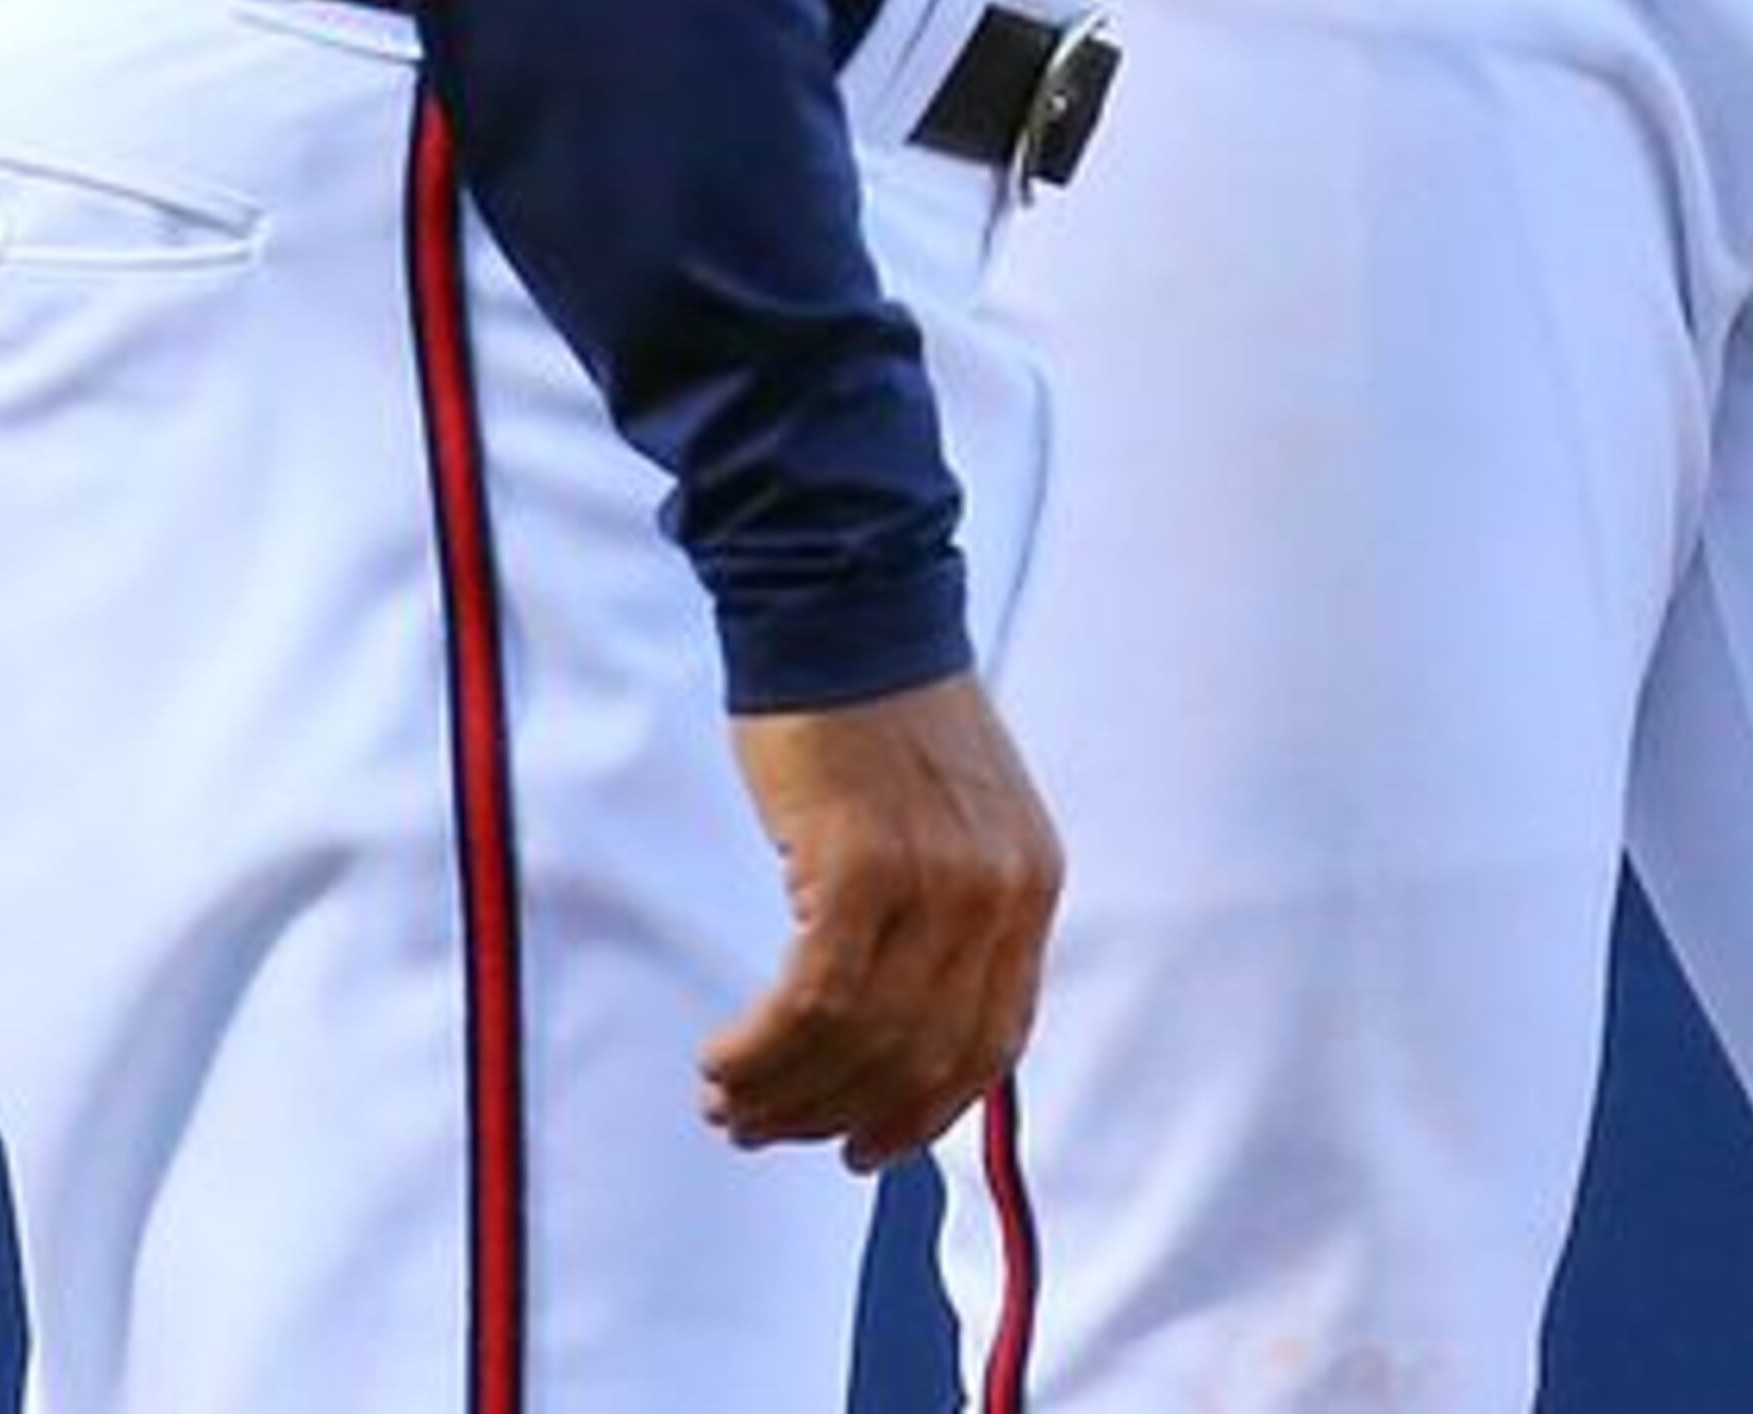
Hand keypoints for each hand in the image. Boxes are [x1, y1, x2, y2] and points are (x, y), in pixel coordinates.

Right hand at [706, 675, 1061, 1169]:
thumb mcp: (960, 814)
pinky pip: (810, 1002)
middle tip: (766, 1130)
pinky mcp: (858, 865)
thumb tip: (900, 1033)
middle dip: (835, 1113)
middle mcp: (996, 890)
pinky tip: (722, 1058)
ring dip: (783, 1092)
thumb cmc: (882, 707)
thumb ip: (952, 912)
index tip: (868, 1146)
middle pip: (920, 1057)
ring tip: (731, 1103)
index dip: (926, 1111)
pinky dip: (759, 1049)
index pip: (994, 1041)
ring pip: (859, 1042)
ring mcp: (933, 880)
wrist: (842, 604)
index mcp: (1030, 881)